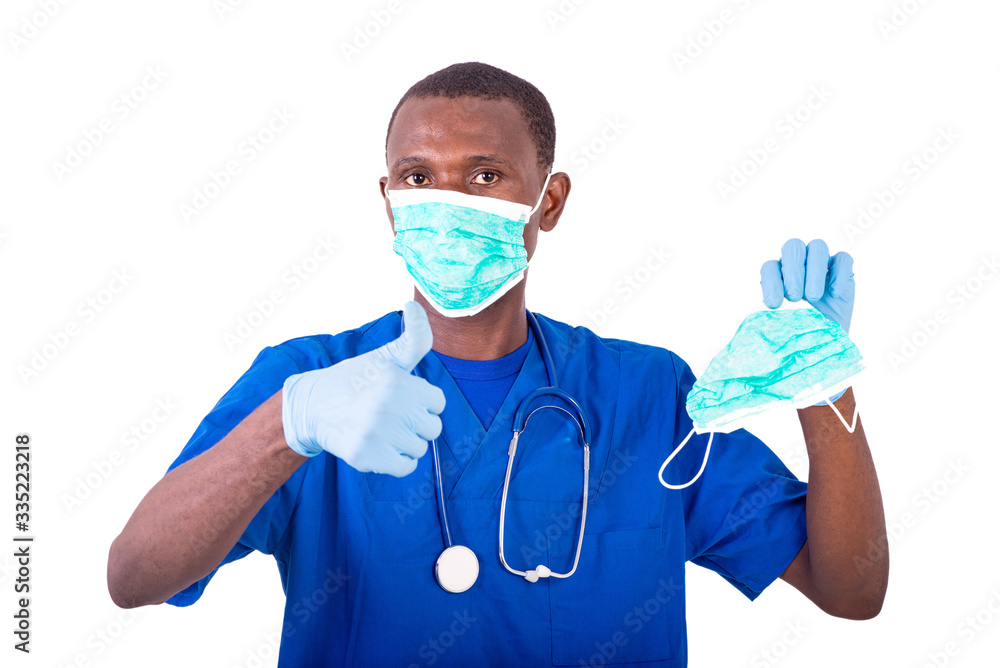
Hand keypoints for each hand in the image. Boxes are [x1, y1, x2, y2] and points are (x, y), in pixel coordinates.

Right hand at [281, 301, 445, 476]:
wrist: (313, 407)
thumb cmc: (356, 379)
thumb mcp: (386, 357)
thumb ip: (412, 337)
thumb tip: (413, 304)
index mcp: (397, 381)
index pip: (437, 402)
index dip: (421, 400)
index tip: (401, 396)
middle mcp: (388, 408)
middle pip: (433, 428)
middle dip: (416, 422)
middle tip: (392, 414)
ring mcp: (376, 435)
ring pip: (419, 449)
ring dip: (406, 442)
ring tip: (384, 429)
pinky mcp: (365, 458)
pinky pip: (405, 468)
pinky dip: (397, 461)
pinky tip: (381, 445)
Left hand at [760, 238, 854, 333]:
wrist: (826, 338)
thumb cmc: (801, 329)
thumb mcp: (783, 324)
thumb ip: (772, 316)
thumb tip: (762, 317)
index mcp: (779, 274)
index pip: (770, 267)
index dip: (770, 283)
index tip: (774, 304)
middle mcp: (799, 263)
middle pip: (793, 247)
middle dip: (792, 271)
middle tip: (794, 296)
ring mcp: (822, 263)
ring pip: (817, 247)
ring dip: (814, 270)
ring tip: (813, 296)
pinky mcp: (843, 269)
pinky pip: (843, 259)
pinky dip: (838, 274)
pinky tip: (834, 293)